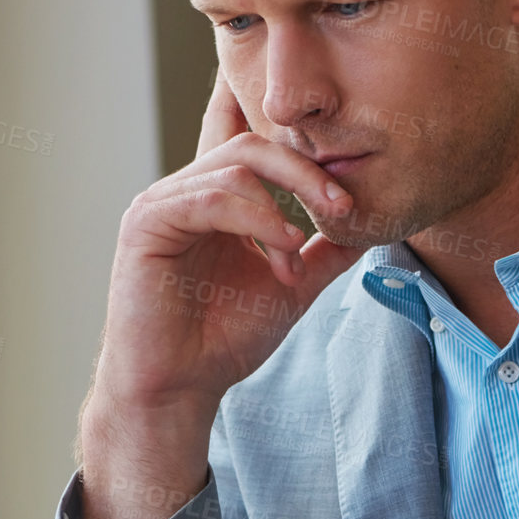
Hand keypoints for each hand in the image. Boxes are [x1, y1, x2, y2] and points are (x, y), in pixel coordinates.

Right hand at [78, 69, 362, 518]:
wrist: (181, 387)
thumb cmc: (225, 338)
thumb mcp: (293, 285)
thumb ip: (326, 251)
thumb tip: (370, 224)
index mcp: (218, 199)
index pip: (252, 142)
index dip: (290, 131)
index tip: (344, 151)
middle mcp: (188, 191)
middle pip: (254, 145)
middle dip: (306, 171)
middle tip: (344, 205)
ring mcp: (164, 203)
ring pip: (235, 166)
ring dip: (282, 204)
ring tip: (299, 252)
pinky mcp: (147, 223)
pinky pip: (208, 198)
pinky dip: (253, 218)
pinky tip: (282, 247)